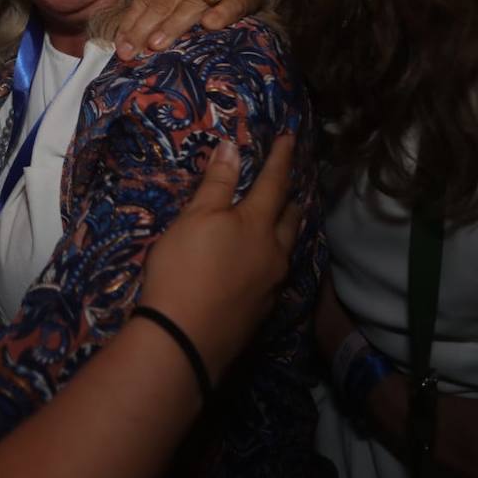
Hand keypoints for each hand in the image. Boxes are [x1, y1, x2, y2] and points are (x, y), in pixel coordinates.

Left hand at [114, 0, 272, 60]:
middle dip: (144, 27)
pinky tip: (210, 26)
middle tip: (130, 50)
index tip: (121, 42)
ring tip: (156, 44)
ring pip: (193, 2)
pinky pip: (230, 3)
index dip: (132, 18)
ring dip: (173, 24)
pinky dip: (221, 13)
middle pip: (165, 0)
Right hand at [141, 135, 300, 382]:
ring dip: (286, 230)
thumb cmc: (185, 268)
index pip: (274, 183)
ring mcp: (270, 286)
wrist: (184, 339)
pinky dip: (273, 259)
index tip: (291, 138)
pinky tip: (262, 266)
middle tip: (293, 185)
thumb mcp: (195, 218)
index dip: (281, 159)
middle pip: (290, 220)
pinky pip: (275, 276)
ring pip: (286, 250)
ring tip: (283, 222)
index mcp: (257, 224)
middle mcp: (273, 253)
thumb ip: (217, 183)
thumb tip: (233, 147)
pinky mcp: (260, 313)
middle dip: (292, 199)